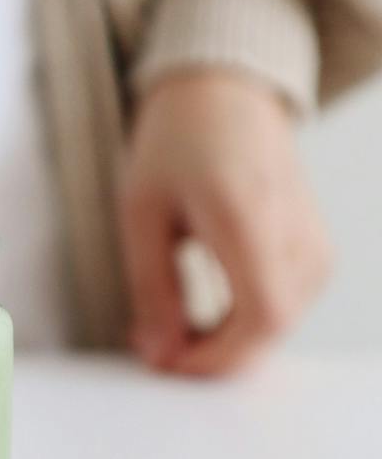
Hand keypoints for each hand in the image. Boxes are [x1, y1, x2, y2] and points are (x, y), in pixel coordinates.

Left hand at [119, 70, 331, 376]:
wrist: (225, 96)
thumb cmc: (179, 143)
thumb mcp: (142, 213)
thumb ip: (152, 289)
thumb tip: (161, 355)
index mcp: (250, 215)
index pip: (262, 316)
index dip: (216, 357)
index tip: (168, 362)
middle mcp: (295, 232)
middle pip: (270, 330)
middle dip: (211, 355)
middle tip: (156, 345)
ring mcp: (314, 243)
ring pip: (277, 326)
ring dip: (225, 342)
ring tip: (173, 323)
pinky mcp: (316, 253)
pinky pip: (284, 308)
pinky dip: (243, 324)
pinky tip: (205, 312)